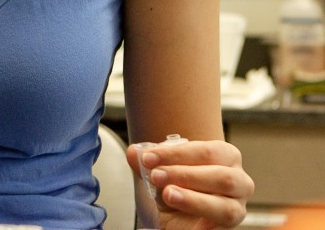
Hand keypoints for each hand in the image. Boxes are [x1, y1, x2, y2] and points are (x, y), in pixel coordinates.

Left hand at [127, 138, 253, 228]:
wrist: (179, 215)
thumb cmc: (177, 184)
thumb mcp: (160, 170)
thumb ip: (146, 160)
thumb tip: (134, 151)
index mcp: (226, 156)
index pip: (207, 151)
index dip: (175, 153)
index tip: (147, 157)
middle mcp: (239, 181)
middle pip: (221, 176)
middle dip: (184, 174)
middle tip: (155, 175)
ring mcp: (237, 207)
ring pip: (225, 206)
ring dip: (192, 199)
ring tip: (167, 194)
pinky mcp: (228, 228)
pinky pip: (219, 227)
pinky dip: (198, 221)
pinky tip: (178, 212)